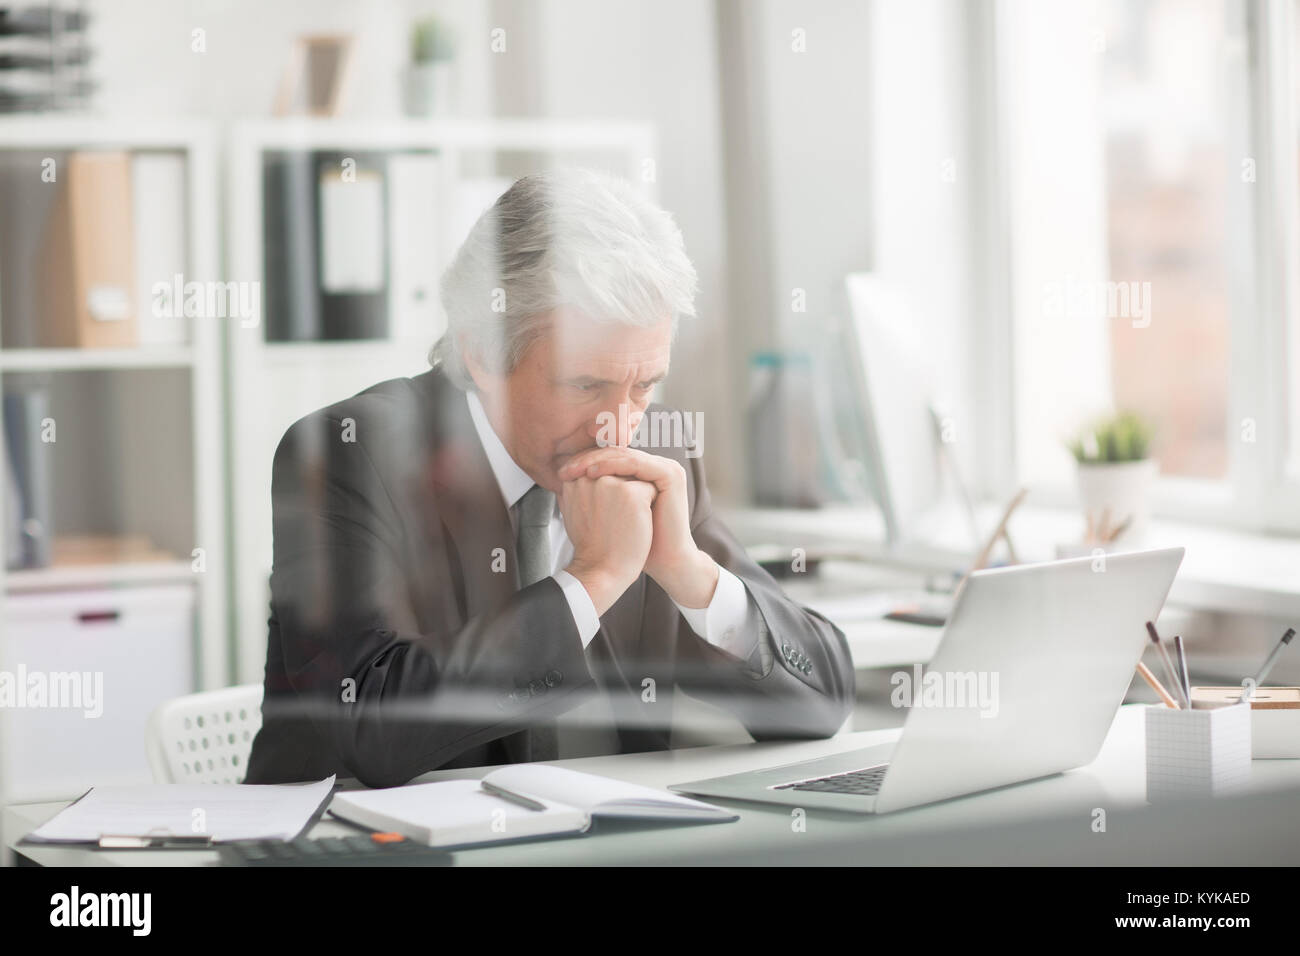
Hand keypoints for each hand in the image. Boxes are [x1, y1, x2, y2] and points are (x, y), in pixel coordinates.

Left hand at [558, 447, 718, 608]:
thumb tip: (563, 477)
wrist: (663, 560)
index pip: (611, 457)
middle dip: (586, 459)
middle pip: (616, 453)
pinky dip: (611, 466)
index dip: (585, 462)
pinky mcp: (670, 475)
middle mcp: (657, 466)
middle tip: (564, 469)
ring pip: (623, 455)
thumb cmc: (635, 541)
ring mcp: (667, 468)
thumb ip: (595, 490)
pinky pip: (635, 463)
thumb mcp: (610, 509)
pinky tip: (591, 473)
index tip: (560, 472)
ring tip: (574, 469)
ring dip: (595, 460)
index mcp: (645, 471)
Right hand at [558, 475, 656, 615]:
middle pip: (620, 470)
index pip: (602, 468)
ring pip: (636, 477)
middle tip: (616, 520)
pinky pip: (650, 488)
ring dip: (637, 497)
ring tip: (624, 521)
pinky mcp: (630, 492)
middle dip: (624, 491)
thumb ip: (579, 487)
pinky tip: (637, 523)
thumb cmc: (592, 545)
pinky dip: (650, 505)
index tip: (607, 512)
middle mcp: (588, 477)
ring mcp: (609, 483)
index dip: (611, 490)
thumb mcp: (574, 511)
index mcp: (573, 480)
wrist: (603, 570)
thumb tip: (588, 471)